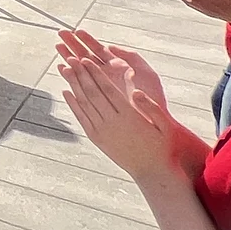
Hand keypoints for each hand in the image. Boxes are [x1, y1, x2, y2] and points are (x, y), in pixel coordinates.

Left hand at [55, 30, 204, 182]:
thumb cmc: (162, 147)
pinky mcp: (96, 139)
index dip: (95, 73)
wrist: (151, 171)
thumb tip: (137, 91)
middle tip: (70, 57)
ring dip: (73, 85)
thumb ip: (152, 107)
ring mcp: (102, 131)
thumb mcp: (166, 126)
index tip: (86, 59)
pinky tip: (66, 91)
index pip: (107, 90)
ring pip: (83, 104)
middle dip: (80, 74)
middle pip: (92, 93)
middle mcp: (112, 123)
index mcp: (129, 116)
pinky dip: (73, 104)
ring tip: (65, 69)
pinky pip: (81, 118)